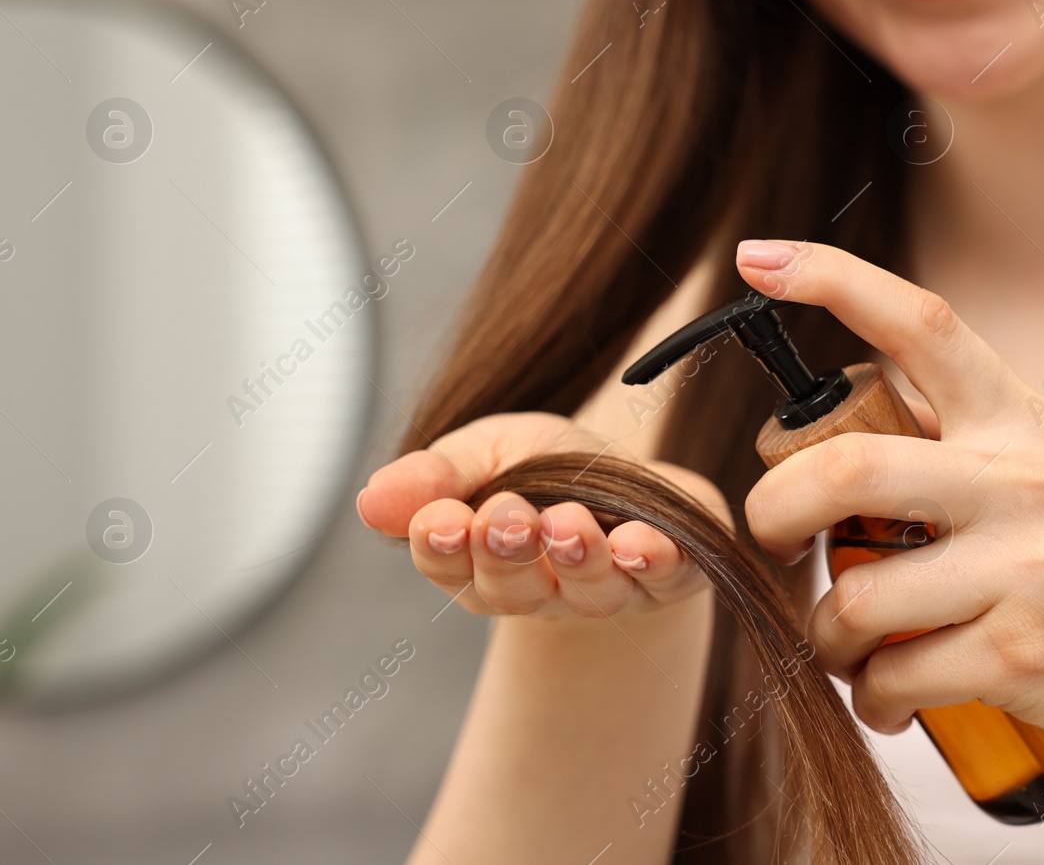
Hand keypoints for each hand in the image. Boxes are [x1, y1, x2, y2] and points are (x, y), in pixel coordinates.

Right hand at [357, 412, 726, 622]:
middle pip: (514, 590)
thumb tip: (369, 501)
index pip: (448, 566)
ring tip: (566, 524)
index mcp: (483, 564)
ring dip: (577, 559)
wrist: (638, 485)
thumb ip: (435, 476)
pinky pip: (666, 580)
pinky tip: (641, 543)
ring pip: (589, 593)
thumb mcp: (488, 451)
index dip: (442, 548)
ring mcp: (610, 592)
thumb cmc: (550, 471)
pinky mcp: (673, 578)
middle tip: (506, 518)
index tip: (442, 521)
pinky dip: (654, 562)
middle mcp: (544, 591)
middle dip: (507, 554)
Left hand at [734, 238, 1043, 787]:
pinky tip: (891, 701)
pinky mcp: (1025, 654)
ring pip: (854, 593)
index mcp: (1027, 422)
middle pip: (844, 465)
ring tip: (849, 652)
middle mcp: (1024, 479)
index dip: (829, 278)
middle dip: (773, 508)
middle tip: (770, 537)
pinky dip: (873, 698)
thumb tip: (860, 435)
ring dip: (827, 637)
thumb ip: (977, 446)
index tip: (758, 258)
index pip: (920, 322)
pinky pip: (893, 675)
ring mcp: (1027, 566)